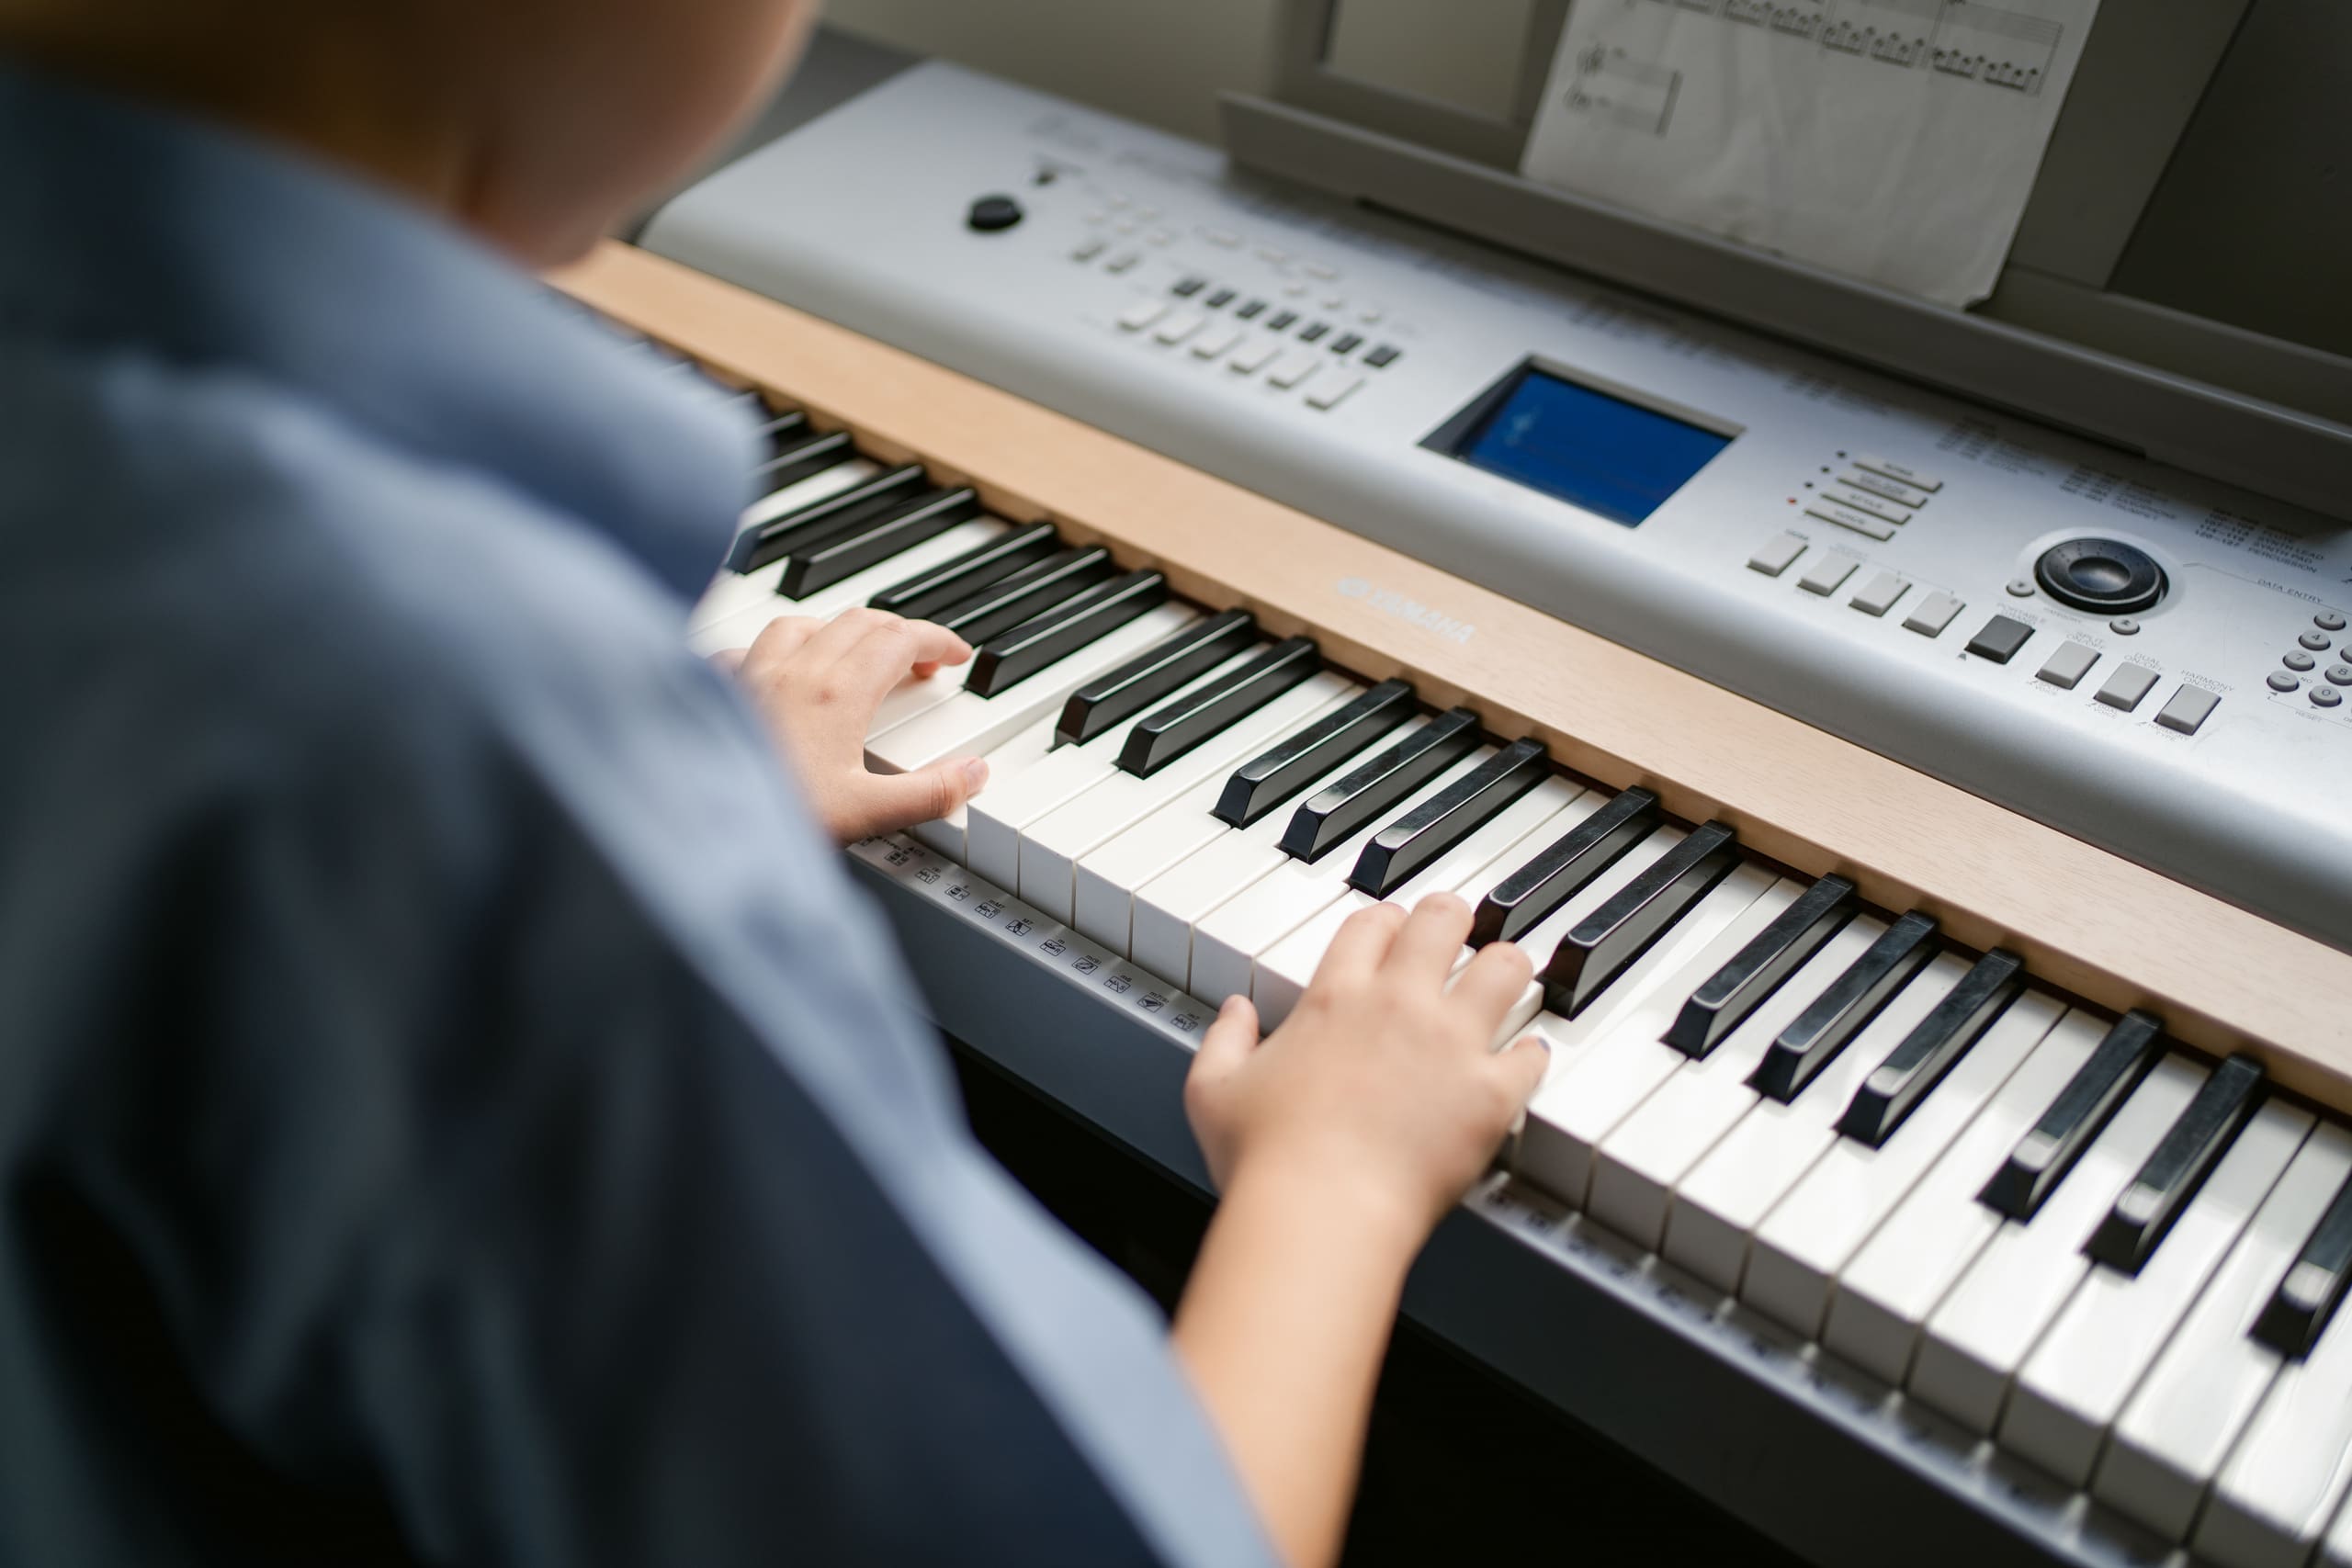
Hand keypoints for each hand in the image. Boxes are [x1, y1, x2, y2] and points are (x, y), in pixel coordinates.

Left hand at [717, 609, 988, 843]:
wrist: (690, 824)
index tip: (954, 655)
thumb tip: (972, 774)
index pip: (900, 640)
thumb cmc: (772, 815)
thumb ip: (929, 794)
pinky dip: (771, 652)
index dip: (935, 640)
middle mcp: (793, 671)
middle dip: (897, 632)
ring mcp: (750, 675)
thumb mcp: (867, 814)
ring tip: (853, 653)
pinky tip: (772, 671)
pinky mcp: (714, 691)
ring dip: (838, 631)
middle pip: (857, 622)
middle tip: (919, 660)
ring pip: (802, 625)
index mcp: (838, 693)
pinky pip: (745, 650)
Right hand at [1182, 893, 1549, 1246]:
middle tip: (1458, 931)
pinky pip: (1531, 1054)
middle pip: (1444, 920)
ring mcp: (1452, 1044)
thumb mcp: (1213, 1091)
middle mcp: (1400, 1005)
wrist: (1320, 1212)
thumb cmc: (1265, 1160)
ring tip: (1506, 976)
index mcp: (1336, 997)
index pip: (1372, 923)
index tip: (1392, 930)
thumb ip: (1223, 1040)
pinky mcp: (1491, 1094)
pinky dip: (1530, 1055)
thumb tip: (1234, 1011)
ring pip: (1505, 967)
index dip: (1385, 920)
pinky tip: (1525, 1058)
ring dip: (1506, 968)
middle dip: (1454, 919)